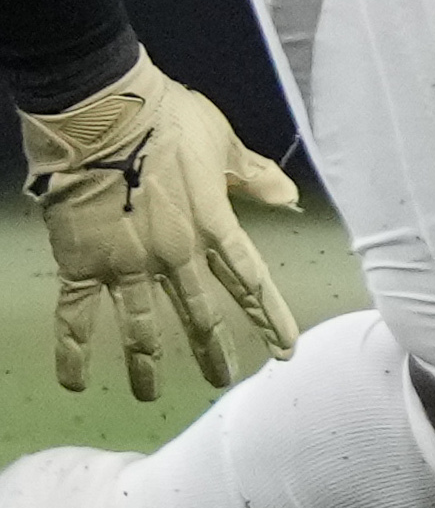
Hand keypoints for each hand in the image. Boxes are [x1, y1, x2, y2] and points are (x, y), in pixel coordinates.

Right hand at [21, 55, 303, 400]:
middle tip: (223, 380)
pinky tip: (76, 382)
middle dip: (213, 350)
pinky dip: (73, 350)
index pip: (250, 281)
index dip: (269, 316)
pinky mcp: (82, 263)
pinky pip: (76, 316)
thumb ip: (253, 176)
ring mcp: (127, 264)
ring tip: (151, 394)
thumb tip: (288, 195)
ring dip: (147, 363)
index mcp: (214, 225)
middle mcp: (175, 254)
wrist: (102, 113)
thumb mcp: (223, 141)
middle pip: (200, 312)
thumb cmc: (166, 117)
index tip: (286, 349)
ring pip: (142, 326)